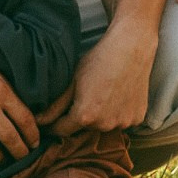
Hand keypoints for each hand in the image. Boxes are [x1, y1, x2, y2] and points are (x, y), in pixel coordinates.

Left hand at [40, 26, 154, 135]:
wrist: (131, 47)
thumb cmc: (99, 60)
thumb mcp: (72, 80)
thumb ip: (55, 106)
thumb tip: (38, 121)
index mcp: (85, 116)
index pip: (62, 131)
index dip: (54, 125)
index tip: (52, 120)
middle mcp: (105, 124)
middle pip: (85, 128)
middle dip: (80, 117)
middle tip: (84, 95)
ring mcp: (123, 122)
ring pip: (104, 124)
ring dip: (101, 116)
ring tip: (103, 93)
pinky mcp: (138, 118)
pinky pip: (122, 120)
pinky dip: (119, 112)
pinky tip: (118, 94)